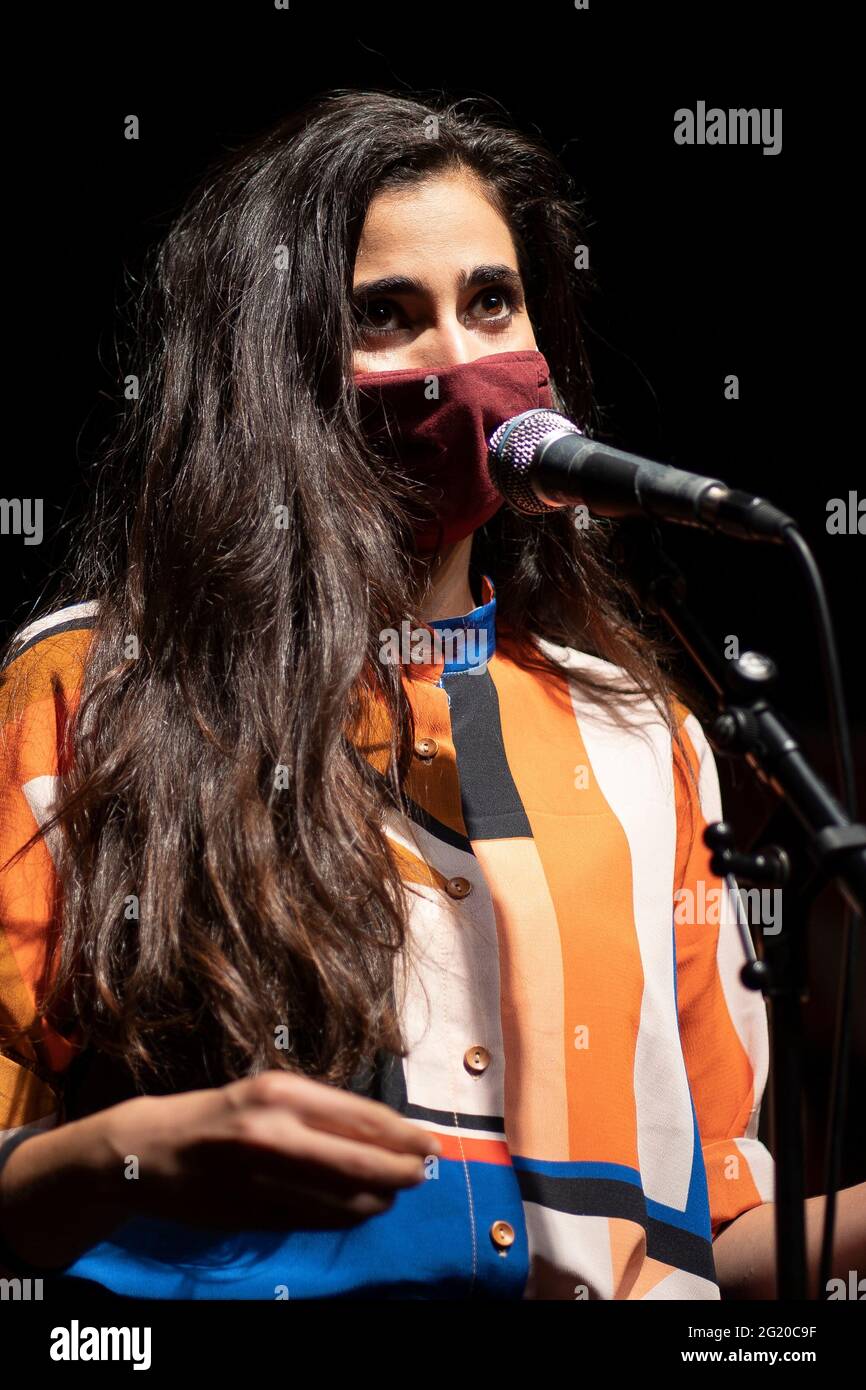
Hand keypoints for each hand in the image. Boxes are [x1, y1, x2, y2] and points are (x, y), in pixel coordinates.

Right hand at [95, 1069, 440, 1231]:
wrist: (146, 1150)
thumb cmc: (215, 1114)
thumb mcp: (265, 1093)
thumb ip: (319, 1112)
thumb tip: (383, 1131)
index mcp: (280, 1091)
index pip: (361, 1117)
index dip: (403, 1135)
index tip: (429, 1142)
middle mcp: (273, 1132)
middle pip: (360, 1162)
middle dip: (401, 1171)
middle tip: (424, 1173)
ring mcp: (261, 1178)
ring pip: (342, 1198)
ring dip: (378, 1198)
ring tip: (394, 1193)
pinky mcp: (252, 1214)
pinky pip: (315, 1220)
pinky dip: (347, 1216)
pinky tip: (361, 1209)